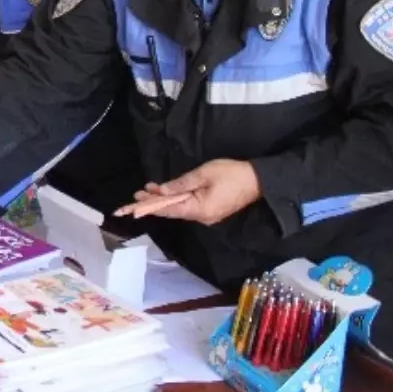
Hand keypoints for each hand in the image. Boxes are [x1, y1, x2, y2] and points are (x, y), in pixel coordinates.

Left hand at [120, 160, 260, 224]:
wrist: (259, 180)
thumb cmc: (231, 174)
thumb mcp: (203, 174)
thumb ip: (181, 184)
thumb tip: (162, 190)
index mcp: (199, 210)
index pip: (168, 209)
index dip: (149, 206)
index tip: (133, 204)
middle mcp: (201, 217)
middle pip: (172, 210)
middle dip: (153, 202)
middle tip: (135, 195)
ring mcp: (207, 216)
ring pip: (179, 208)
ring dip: (164, 200)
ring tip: (146, 192)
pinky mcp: (211, 210)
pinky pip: (189, 206)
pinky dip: (176, 200)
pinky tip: (166, 193)